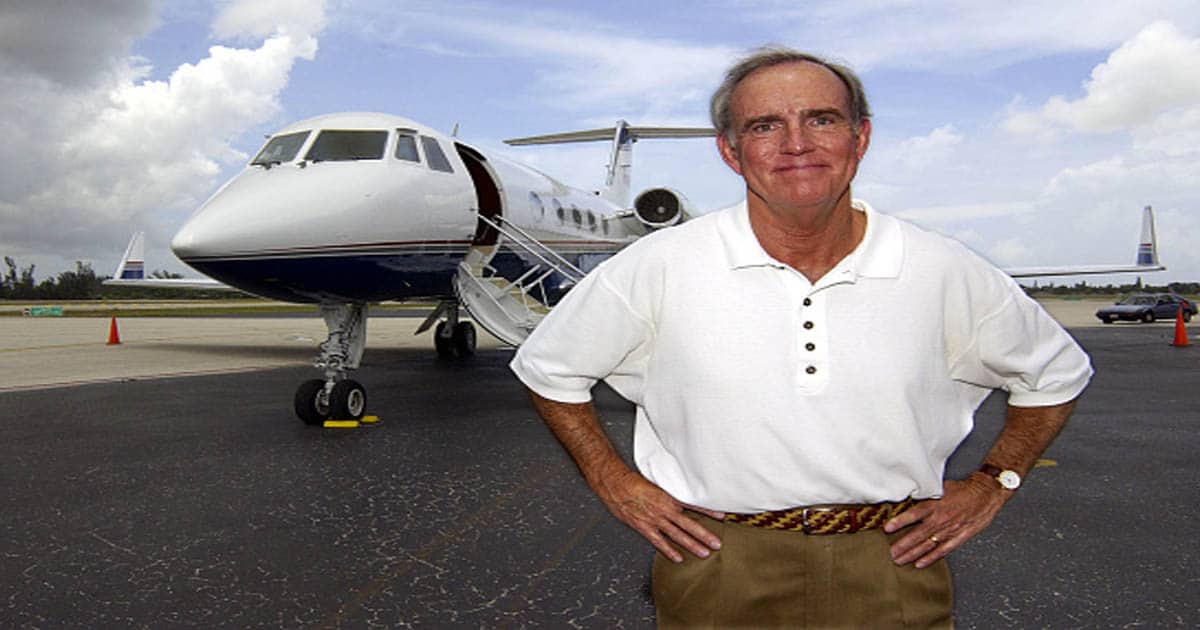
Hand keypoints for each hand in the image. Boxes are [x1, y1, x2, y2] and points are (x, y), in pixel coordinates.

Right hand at [593, 466, 723, 562]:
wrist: (615, 484)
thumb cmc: (634, 481)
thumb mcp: (657, 481)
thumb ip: (670, 490)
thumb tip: (683, 491)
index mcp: (668, 496)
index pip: (693, 505)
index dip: (707, 511)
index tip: (721, 516)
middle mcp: (664, 509)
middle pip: (688, 524)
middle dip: (704, 535)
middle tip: (717, 544)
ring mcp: (654, 520)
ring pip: (677, 535)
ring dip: (691, 544)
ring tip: (704, 552)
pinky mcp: (644, 527)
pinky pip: (658, 541)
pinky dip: (668, 551)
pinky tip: (678, 558)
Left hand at [884, 474, 1009, 568]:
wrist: (985, 494)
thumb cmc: (962, 489)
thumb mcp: (940, 487)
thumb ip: (925, 495)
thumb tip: (906, 497)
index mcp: (935, 505)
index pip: (914, 514)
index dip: (900, 521)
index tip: (887, 528)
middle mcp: (941, 519)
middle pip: (918, 535)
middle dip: (902, 545)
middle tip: (890, 554)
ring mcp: (950, 530)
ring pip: (928, 545)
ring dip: (912, 554)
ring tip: (899, 561)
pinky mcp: (959, 537)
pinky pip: (943, 550)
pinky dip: (931, 558)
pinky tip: (920, 564)